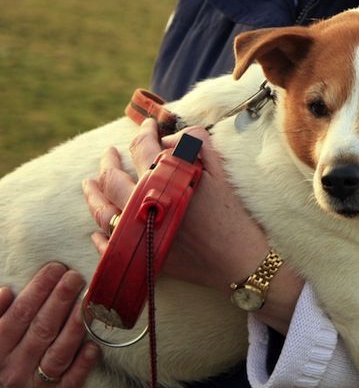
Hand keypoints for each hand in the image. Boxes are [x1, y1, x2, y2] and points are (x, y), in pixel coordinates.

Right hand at [0, 263, 99, 387]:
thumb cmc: (5, 358)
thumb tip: (6, 292)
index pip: (19, 315)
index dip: (37, 290)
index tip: (54, 268)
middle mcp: (14, 369)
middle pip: (41, 329)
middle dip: (59, 299)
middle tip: (75, 277)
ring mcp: (35, 385)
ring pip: (58, 353)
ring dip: (74, 326)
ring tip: (86, 302)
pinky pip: (70, 381)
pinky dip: (82, 364)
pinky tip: (93, 345)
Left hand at [82, 119, 302, 333]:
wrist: (239, 261)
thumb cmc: (232, 216)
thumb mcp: (220, 173)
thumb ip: (197, 146)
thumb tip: (170, 140)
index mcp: (163, 183)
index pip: (142, 149)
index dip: (144, 133)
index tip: (147, 126)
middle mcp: (144, 207)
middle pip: (113, 179)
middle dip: (109, 162)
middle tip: (109, 154)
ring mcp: (139, 234)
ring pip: (103, 212)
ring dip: (93, 196)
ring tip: (89, 185)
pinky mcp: (141, 258)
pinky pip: (109, 247)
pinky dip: (100, 238)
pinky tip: (96, 232)